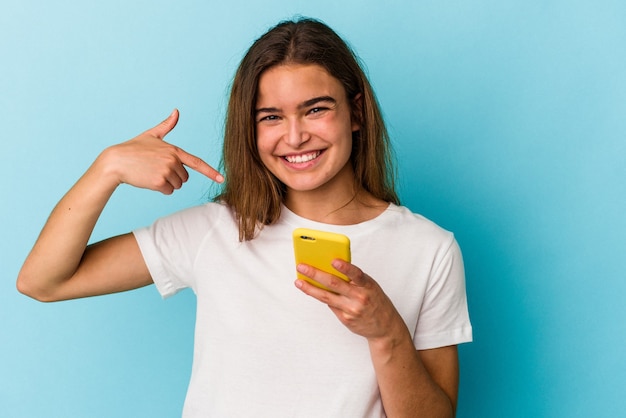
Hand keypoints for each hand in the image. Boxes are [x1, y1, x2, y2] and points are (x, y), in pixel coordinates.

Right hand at [98, 109, 222, 193]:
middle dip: (174, 177)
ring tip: (152, 173)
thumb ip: (167, 125)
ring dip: (167, 183)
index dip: (211, 172)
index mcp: (174, 150)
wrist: (116, 161)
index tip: (222, 179)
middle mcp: (172, 160)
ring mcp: (166, 171)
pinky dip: (160, 189)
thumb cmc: (133, 148)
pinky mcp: (159, 182)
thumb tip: (176, 111)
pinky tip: (149, 180)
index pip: (197, 162)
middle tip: (157, 169)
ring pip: (177, 185)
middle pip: (184, 178)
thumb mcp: (151, 135)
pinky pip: (168, 191)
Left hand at [295, 260, 403, 340]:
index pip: (356, 274)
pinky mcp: (345, 319)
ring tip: (298, 281)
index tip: (334, 261)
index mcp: (368, 285)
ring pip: (326, 296)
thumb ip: (354, 279)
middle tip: (302, 267)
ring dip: (310, 288)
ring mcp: (352, 309)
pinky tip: (312, 290)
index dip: (345, 267)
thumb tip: (329, 269)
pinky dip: (321, 297)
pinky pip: (330, 305)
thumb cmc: (376, 301)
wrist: (385, 327)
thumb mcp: (370, 286)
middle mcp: (360, 297)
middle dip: (316, 274)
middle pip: (334, 284)